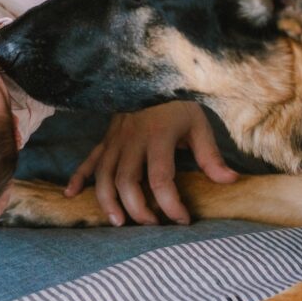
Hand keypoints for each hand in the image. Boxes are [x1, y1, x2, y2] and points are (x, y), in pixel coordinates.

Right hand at [66, 101, 237, 225]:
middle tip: (152, 226)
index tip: (183, 220)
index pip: (161, 179)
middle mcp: (132, 140)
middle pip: (126, 182)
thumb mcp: (199, 124)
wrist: (154, 74)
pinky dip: (78, 177)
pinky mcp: (105, 139)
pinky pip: (87, 160)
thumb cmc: (178, 103)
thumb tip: (230, 180)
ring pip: (103, 176)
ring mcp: (114, 140)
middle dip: (137, 209)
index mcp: (158, 137)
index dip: (171, 204)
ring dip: (107, 202)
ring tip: (118, 222)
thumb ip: (211, 155)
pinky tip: (70, 194)